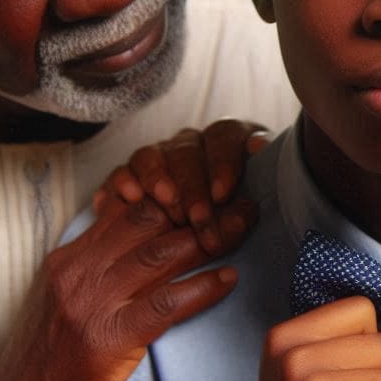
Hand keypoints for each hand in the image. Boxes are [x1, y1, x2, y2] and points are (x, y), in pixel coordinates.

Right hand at [0, 195, 251, 380]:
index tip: (215, 189)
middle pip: (150, 222)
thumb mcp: (67, 301)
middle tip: (243, 201)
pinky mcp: (105, 342)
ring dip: (210, 238)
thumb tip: (136, 235)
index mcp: (70, 258)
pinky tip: (229, 280)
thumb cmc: (49, 365)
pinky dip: (200, 289)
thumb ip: (98, 266)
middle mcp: (78, 272)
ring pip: (160, 255)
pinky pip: (163, 305)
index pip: (128, 208)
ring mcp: (90, 305)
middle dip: (199, 206)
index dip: (174, 193)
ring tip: (245, 227)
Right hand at [93, 119, 269, 252]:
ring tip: (166, 203)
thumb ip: (256, 186)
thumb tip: (257, 166)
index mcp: (229, 143)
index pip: (225, 136)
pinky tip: (132, 197)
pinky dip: (125, 181)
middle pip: (188, 151)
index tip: (222, 194)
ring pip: (153, 155)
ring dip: (159, 178)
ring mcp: (161, 157)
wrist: (206, 244)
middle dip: (193, 187)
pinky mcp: (132, 176)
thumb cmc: (240, 219)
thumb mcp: (252, 203)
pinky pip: (123, 171)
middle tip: (197, 220)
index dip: (223, 161)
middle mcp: (194, 145)